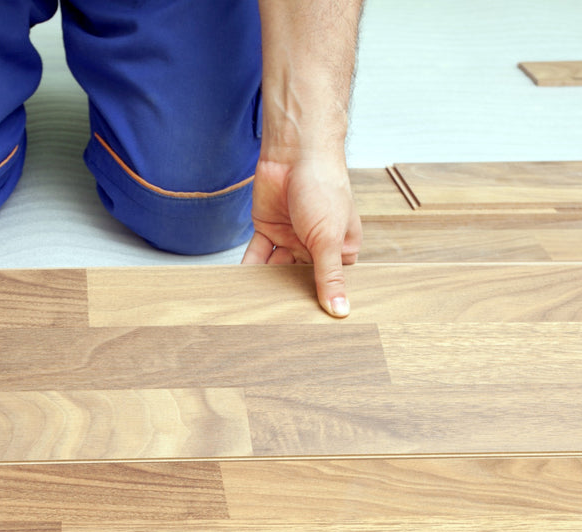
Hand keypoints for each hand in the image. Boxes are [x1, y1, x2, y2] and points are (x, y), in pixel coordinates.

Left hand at [240, 152, 360, 317]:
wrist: (295, 152)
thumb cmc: (323, 187)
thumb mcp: (330, 238)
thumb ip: (330, 276)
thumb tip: (341, 311)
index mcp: (340, 248)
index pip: (332, 282)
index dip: (323, 301)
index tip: (314, 328)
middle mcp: (316, 245)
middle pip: (302, 279)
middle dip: (291, 297)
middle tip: (281, 326)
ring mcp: (291, 237)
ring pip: (277, 269)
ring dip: (267, 286)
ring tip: (256, 311)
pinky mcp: (268, 228)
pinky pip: (258, 255)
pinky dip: (249, 268)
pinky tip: (240, 286)